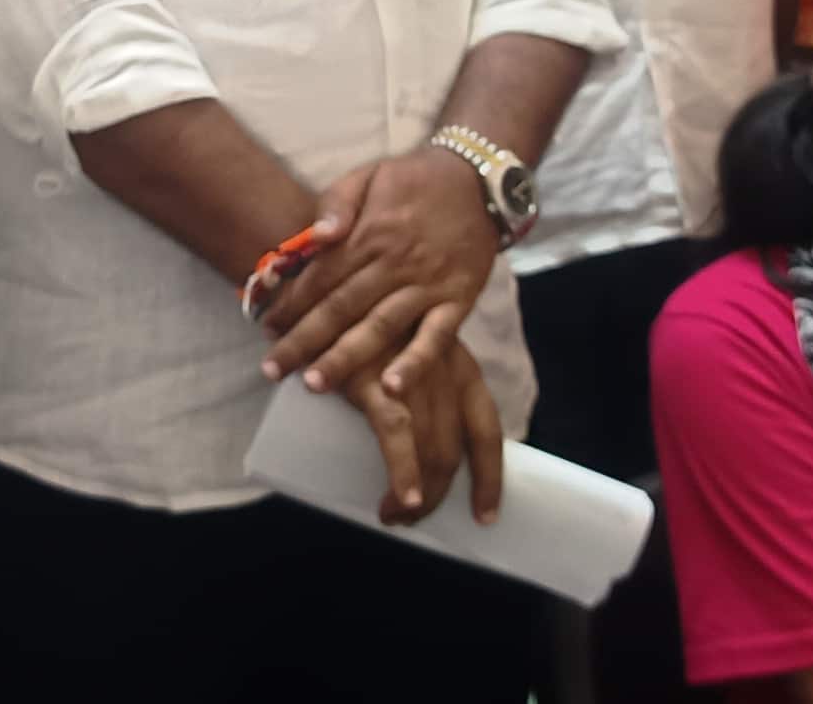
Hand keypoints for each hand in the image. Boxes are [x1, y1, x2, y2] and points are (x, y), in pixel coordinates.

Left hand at [260, 148, 499, 394]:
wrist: (480, 179)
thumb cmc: (416, 179)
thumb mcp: (370, 174)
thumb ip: (338, 202)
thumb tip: (316, 236)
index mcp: (370, 232)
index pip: (322, 275)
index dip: (291, 303)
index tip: (266, 328)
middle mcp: (396, 262)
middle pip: (342, 307)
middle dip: (304, 340)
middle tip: (272, 369)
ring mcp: (429, 284)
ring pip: (381, 326)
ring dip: (346, 357)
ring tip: (315, 384)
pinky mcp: (459, 300)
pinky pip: (437, 337)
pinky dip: (416, 362)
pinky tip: (392, 388)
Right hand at [341, 331, 504, 527]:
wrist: (323, 292)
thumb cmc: (364, 327)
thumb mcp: (406, 351)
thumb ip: (420, 389)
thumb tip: (419, 447)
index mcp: (459, 367)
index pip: (486, 429)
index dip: (490, 477)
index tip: (485, 515)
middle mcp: (445, 372)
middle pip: (457, 448)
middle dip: (442, 494)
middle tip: (414, 519)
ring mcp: (413, 376)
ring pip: (433, 449)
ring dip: (419, 495)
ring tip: (396, 517)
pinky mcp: (376, 379)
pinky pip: (398, 437)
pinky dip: (404, 474)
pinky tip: (401, 501)